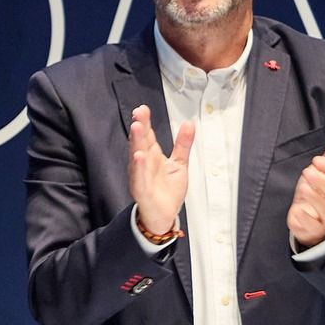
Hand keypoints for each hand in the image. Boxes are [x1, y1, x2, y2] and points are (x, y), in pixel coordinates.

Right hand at [127, 104, 193, 237]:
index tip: (143, 109)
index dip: (145, 122)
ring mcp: (141, 177)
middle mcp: (144, 165)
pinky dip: (138, 168)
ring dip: (136, 143)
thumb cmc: (168, 191)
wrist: (164, 216)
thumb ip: (183, 144)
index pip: (148, 136)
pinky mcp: (142, 190)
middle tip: (139, 113)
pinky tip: (138, 157)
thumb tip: (189, 124)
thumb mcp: (180, 164)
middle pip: (141, 143)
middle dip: (139, 128)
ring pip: (137, 157)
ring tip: (137, 128)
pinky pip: (139, 178)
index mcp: (152, 157)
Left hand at [289, 144, 324, 249]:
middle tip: (307, 171)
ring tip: (302, 187)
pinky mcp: (313, 229)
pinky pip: (313, 225)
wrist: (307, 223)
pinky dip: (305, 218)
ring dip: (314, 196)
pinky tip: (297, 210)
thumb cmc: (313, 196)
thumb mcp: (318, 178)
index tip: (316, 160)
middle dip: (323, 180)